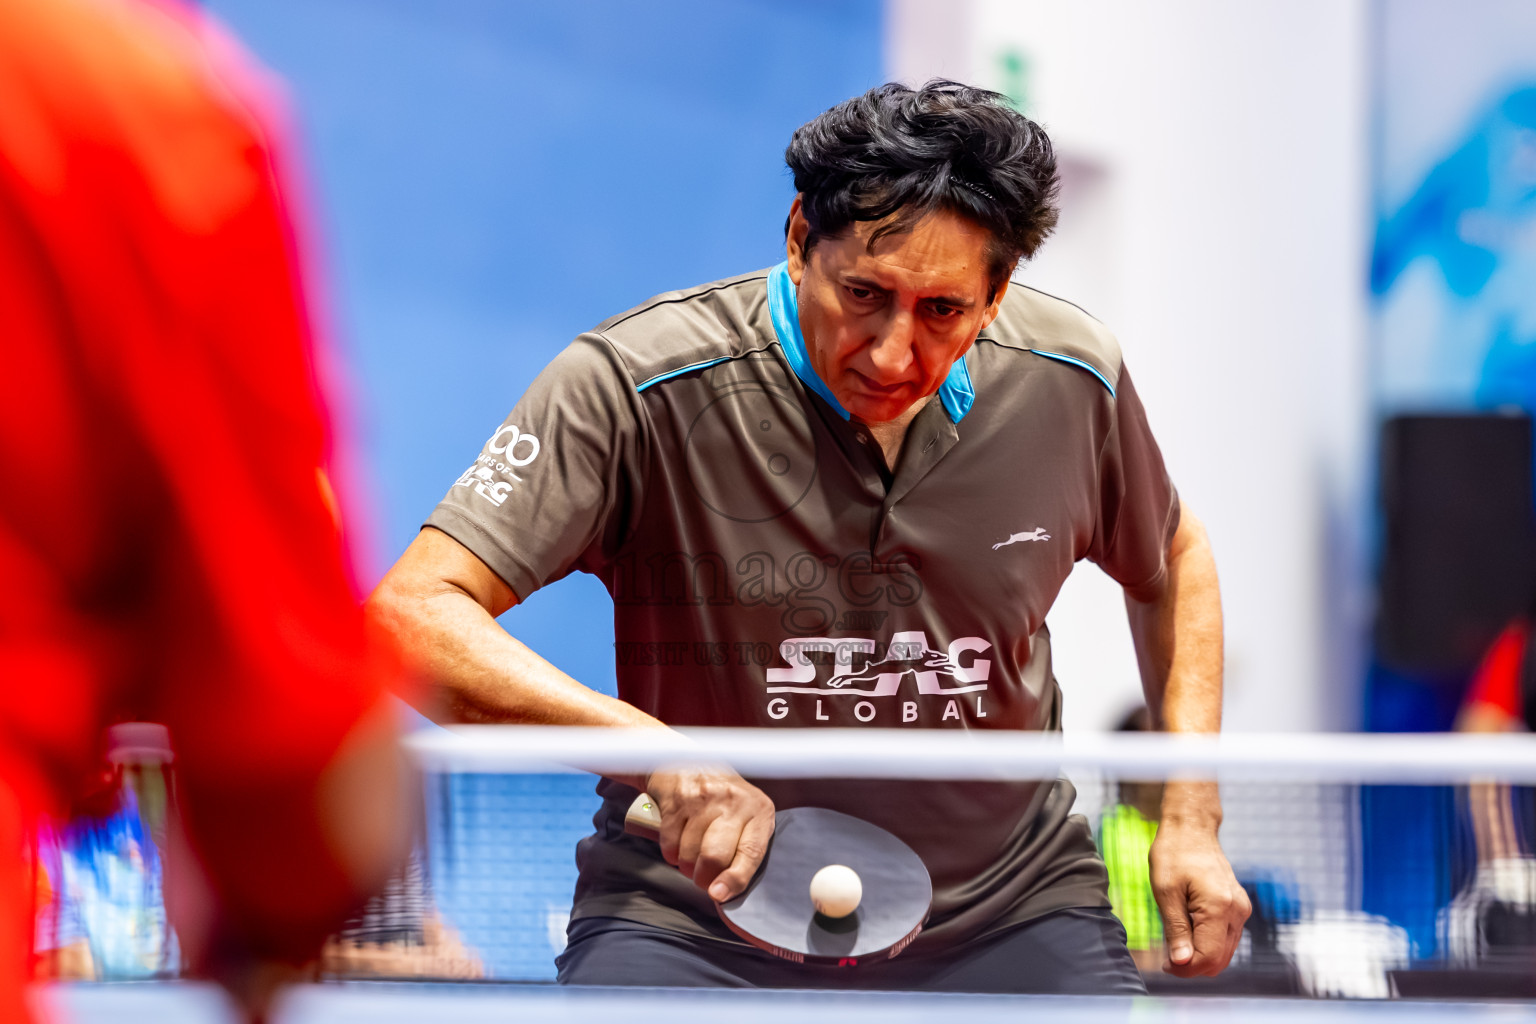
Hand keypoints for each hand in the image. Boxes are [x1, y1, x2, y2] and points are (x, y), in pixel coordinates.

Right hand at [642, 765, 775, 901]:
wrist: (686, 762)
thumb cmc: (722, 797)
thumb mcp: (746, 815)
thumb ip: (745, 847)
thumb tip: (730, 890)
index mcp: (759, 809)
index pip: (751, 852)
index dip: (735, 879)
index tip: (720, 895)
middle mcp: (734, 801)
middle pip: (715, 856)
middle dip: (704, 878)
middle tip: (702, 879)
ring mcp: (704, 798)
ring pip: (689, 853)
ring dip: (685, 865)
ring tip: (690, 858)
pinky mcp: (677, 799)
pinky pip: (670, 842)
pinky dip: (670, 853)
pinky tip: (677, 845)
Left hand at [1149, 820, 1250, 976]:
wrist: (1192, 829)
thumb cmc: (1174, 854)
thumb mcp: (1165, 892)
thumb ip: (1176, 929)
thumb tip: (1181, 963)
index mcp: (1220, 907)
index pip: (1208, 957)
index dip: (1185, 968)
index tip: (1165, 964)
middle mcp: (1238, 911)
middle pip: (1220, 959)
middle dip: (1193, 965)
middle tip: (1167, 956)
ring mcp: (1241, 910)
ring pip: (1224, 952)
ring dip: (1200, 955)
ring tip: (1175, 940)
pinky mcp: (1238, 908)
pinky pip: (1226, 938)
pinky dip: (1208, 943)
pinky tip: (1188, 931)